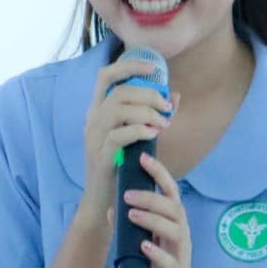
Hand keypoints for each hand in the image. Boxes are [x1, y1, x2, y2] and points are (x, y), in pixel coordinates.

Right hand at [77, 55, 173, 222]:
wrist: (104, 201)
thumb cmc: (122, 167)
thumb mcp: (138, 137)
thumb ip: (154, 117)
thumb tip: (174, 96)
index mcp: (98, 112)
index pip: (105, 76)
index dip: (128, 66)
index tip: (153, 67)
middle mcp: (92, 121)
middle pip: (118, 92)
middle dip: (147, 94)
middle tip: (166, 107)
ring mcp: (93, 139)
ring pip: (117, 110)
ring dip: (145, 112)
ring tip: (163, 123)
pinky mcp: (100, 157)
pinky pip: (119, 135)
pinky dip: (140, 130)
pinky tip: (154, 134)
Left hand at [124, 152, 211, 267]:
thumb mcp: (143, 248)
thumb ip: (132, 230)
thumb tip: (109, 208)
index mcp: (173, 226)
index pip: (170, 194)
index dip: (159, 174)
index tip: (143, 158)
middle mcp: (181, 237)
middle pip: (174, 208)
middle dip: (151, 197)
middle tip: (127, 193)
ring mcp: (181, 257)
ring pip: (174, 230)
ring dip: (152, 219)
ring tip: (131, 213)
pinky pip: (171, 262)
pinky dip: (157, 253)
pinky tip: (143, 246)